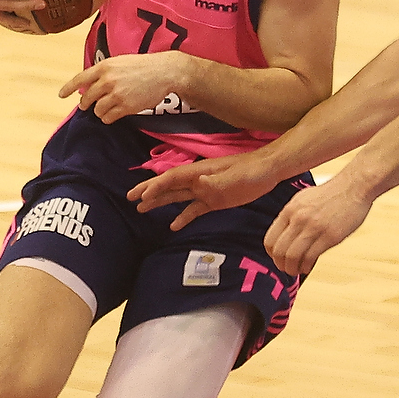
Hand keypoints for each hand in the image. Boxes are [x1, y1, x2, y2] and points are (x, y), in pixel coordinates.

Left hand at [60, 53, 190, 123]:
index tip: (61, 95)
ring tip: (106, 108)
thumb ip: (104, 72)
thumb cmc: (143, 66)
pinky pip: (108, 118)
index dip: (69, 88)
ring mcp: (116, 94)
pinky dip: (108, 118)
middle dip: (86, 103)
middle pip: (87, 98)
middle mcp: (108, 80)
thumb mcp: (120, 62)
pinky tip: (113, 114)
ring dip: (99, 111)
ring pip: (97, 110)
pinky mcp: (126, 107)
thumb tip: (88, 86)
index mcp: (105, 67)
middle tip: (88, 105)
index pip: (80, 78)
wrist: (164, 72)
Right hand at [127, 150, 280, 230]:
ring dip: (160, 203)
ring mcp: (205, 190)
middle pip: (168, 186)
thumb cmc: (252, 171)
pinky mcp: (215, 201)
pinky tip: (173, 226)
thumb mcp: (234, 176)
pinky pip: (194, 210)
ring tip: (141, 209)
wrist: (268, 171)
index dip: (155, 186)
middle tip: (130, 199)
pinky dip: (183, 217)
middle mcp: (198, 180)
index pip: (172, 179)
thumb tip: (198, 182)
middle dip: (149, 191)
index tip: (141, 196)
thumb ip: (216, 181)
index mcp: (199, 172)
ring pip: (177, 197)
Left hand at [263, 177, 371, 275]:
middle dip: (280, 264)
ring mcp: (314, 228)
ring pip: (293, 256)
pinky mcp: (330, 236)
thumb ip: (291, 216)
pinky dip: (306, 266)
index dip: (271, 254)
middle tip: (285, 269)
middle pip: (279, 251)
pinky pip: (311, 257)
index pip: (270, 239)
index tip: (277, 258)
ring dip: (292, 268)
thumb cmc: (330, 194)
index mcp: (290, 210)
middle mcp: (299, 219)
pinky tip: (308, 266)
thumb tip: (282, 235)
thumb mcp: (303, 200)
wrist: (354, 187)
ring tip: (296, 270)